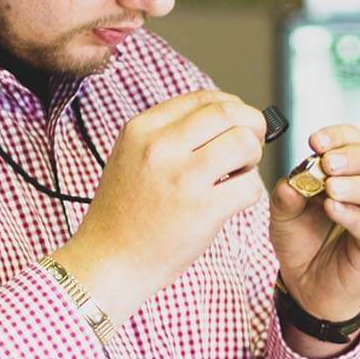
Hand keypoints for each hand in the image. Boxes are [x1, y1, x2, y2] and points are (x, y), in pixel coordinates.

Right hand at [53, 88, 266, 326]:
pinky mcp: (203, 209)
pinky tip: (231, 201)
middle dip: (250, 126)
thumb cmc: (122, 216)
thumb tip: (218, 117)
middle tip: (249, 146)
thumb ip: (165, 134)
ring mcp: (182, 177)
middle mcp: (160, 146)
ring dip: (251, 158)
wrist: (108, 261)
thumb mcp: (129, 158)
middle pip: (228, 113)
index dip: (229, 106)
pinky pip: (250, 185)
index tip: (235, 121)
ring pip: (245, 143)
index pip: (202, 97)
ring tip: (236, 175)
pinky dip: (249, 192)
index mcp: (141, 129)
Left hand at [269, 125, 359, 320]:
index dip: (340, 136)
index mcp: (356, 172)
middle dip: (358, 156)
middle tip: (327, 163)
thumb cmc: (301, 238)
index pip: (359, 140)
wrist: (304, 282)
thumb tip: (292, 180)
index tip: (314, 142)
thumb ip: (286, 193)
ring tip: (330, 188)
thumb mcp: (283, 211)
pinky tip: (331, 209)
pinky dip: (354, 215)